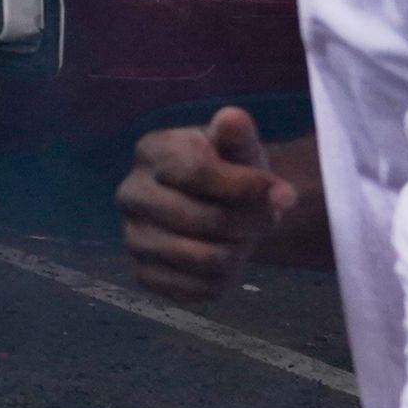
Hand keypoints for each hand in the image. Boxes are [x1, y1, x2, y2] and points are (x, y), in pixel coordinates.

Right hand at [118, 106, 297, 301]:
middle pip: (203, 219)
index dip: (245, 186)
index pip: (196, 172)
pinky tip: (226, 257)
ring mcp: (133, 237)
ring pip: (204, 259)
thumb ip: (240, 135)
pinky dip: (226, 278)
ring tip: (244, 236)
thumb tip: (233, 119)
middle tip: (264, 218)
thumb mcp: (240, 146)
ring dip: (240, 252)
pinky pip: (198, 289)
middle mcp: (131, 193)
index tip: (276, 190)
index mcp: (151, 151)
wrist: (221, 207)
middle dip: (249, 222)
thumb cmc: (231, 168)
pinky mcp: (145, 274)